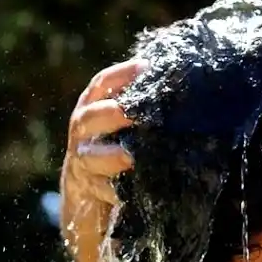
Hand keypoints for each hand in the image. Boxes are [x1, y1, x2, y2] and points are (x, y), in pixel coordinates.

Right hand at [63, 59, 142, 204]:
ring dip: (109, 156)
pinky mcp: (87, 189)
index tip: (147, 67)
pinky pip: (98, 190)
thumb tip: (179, 82)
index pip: (103, 84)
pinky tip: (126, 193)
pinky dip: (112, 191)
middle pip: (90, 118)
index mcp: (93, 108)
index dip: (122, 74)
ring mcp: (82, 161)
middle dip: (110, 114)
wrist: (85, 192)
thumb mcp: (122, 125)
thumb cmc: (114, 148)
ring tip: (128, 158)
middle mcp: (83, 131)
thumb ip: (140, 107)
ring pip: (90, 156)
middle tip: (129, 114)